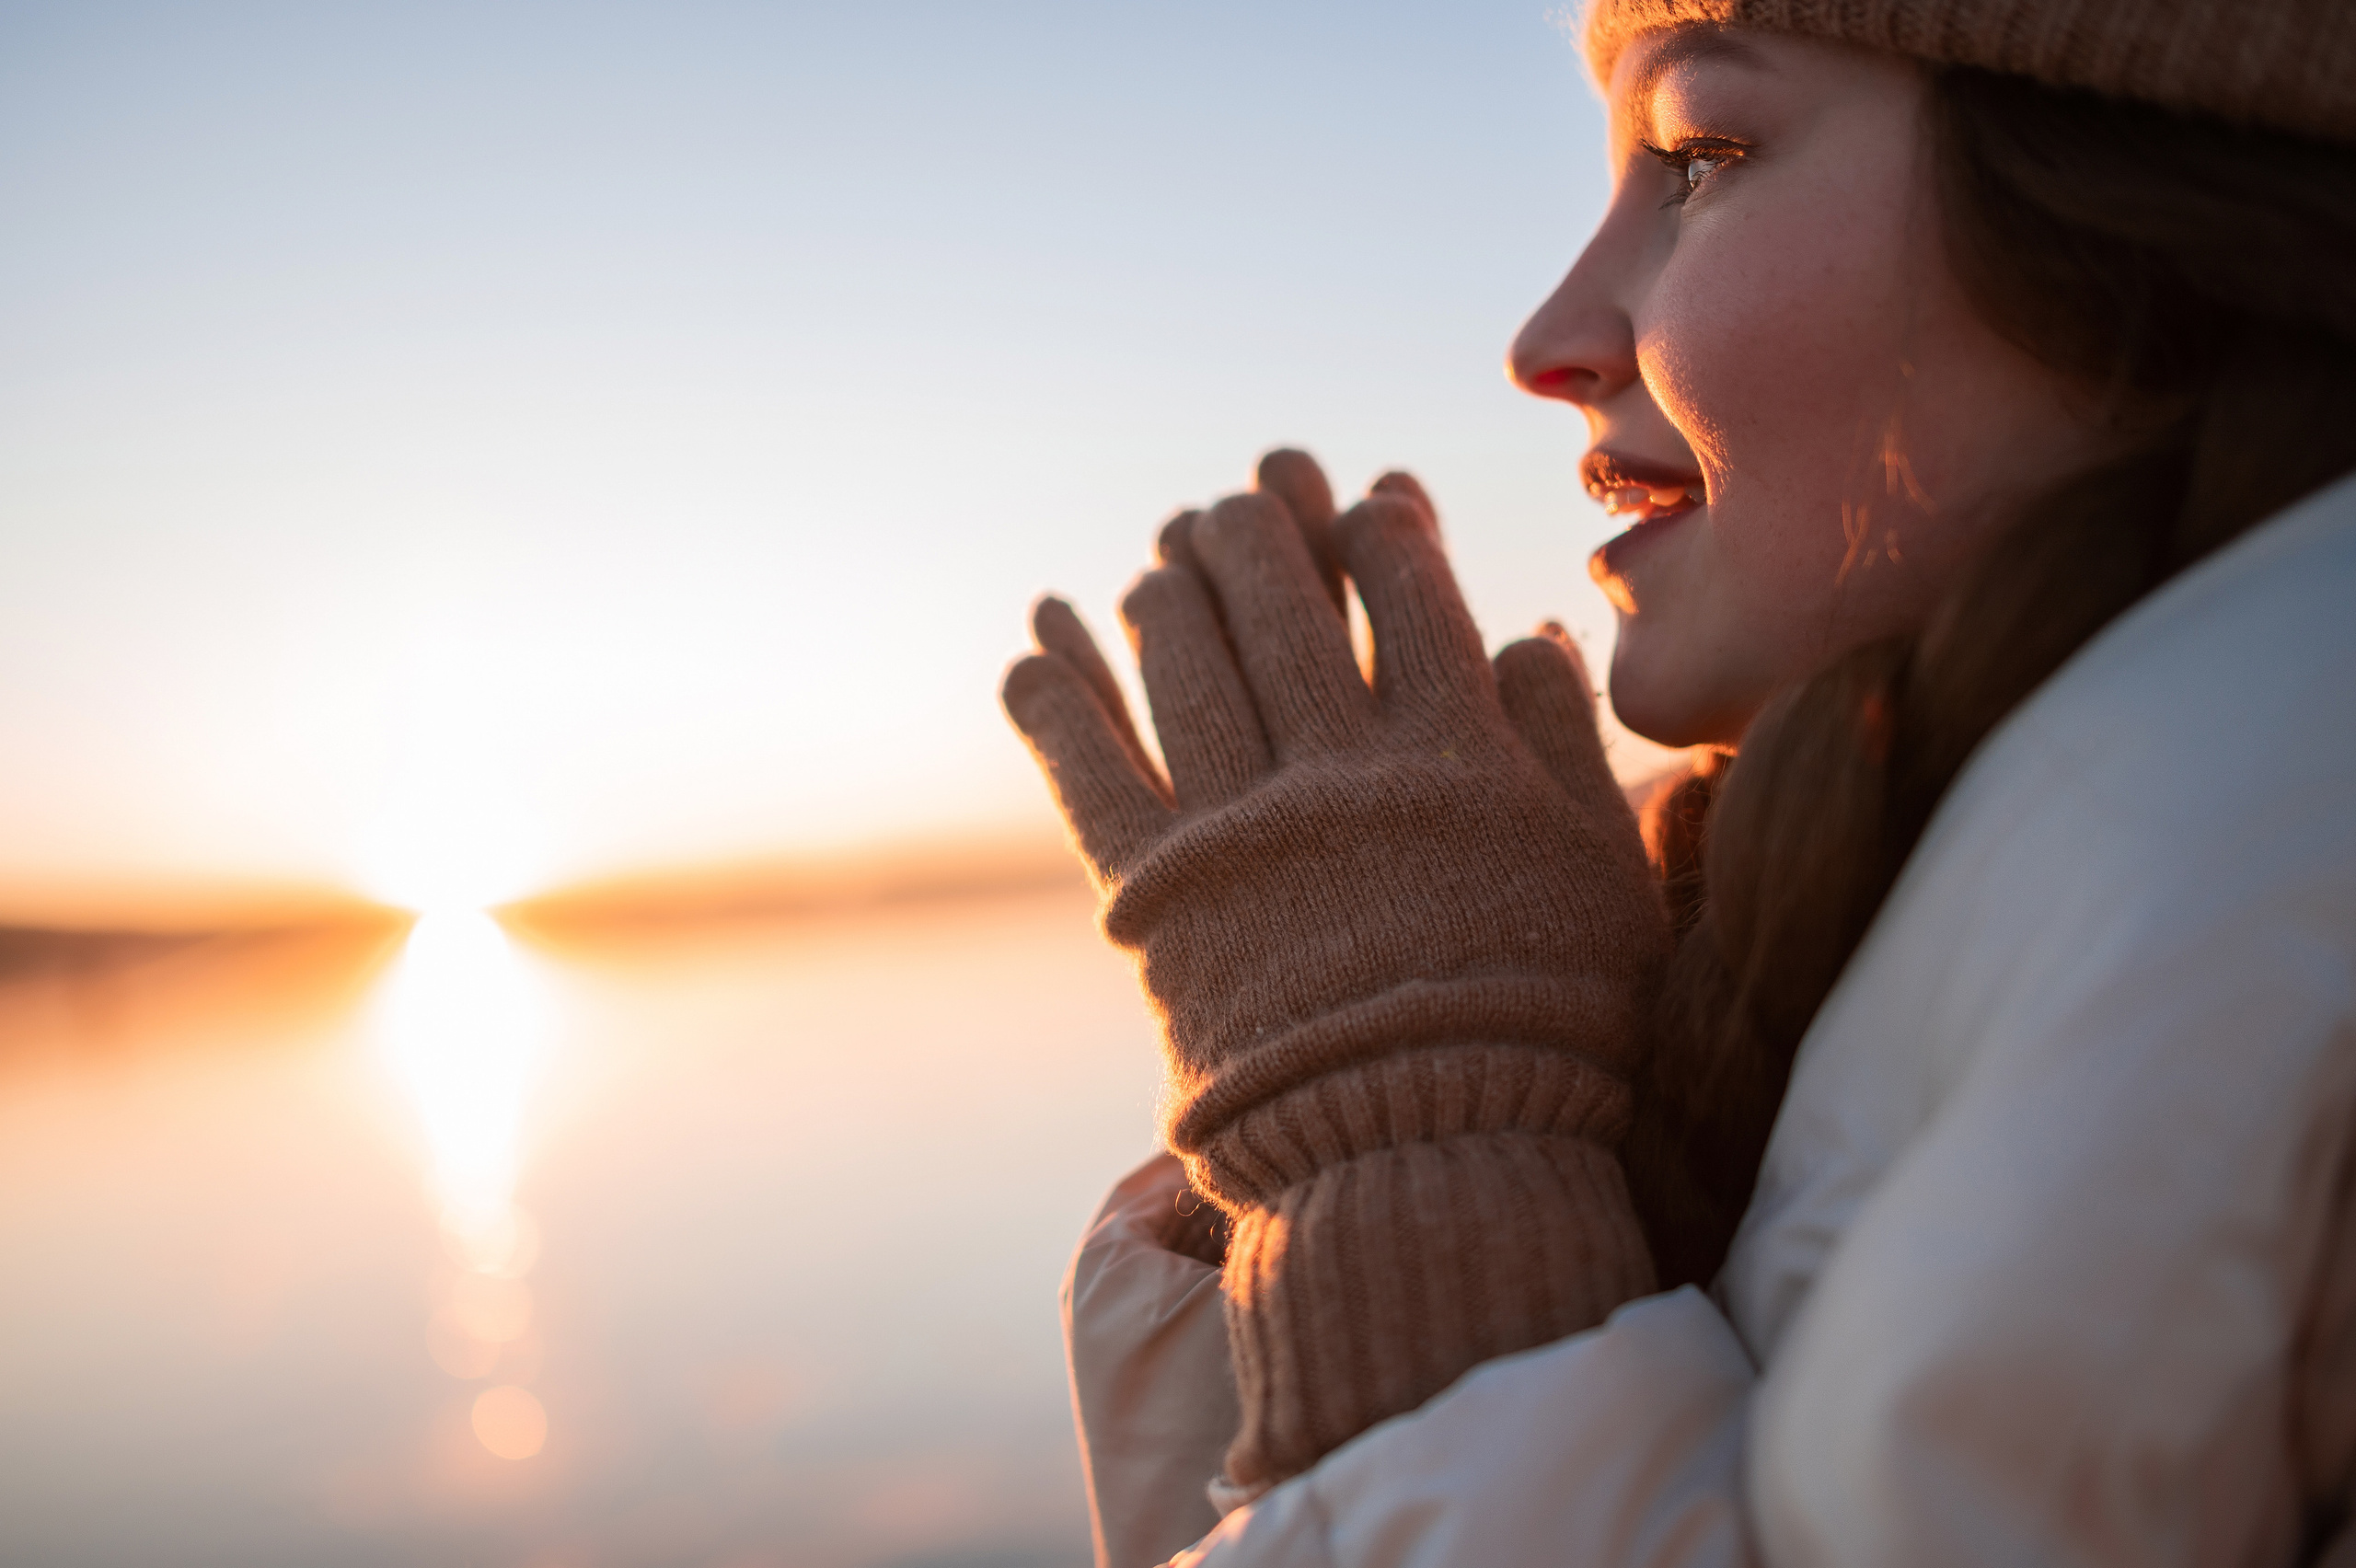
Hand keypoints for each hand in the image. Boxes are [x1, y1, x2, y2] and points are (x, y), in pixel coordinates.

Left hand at [1004, 451, 1666, 1491]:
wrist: (1432, 1165)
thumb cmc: (1546, 1031)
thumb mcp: (1598, 880)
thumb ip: (1564, 747)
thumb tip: (1531, 625)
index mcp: (1452, 758)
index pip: (1405, 593)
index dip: (1380, 530)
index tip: (1367, 496)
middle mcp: (1337, 773)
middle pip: (1280, 605)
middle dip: (1262, 528)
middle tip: (1245, 492)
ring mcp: (1238, 830)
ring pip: (1186, 662)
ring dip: (1170, 589)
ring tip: (1167, 552)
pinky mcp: (1154, 895)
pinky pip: (1090, 768)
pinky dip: (1057, 695)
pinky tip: (1038, 632)